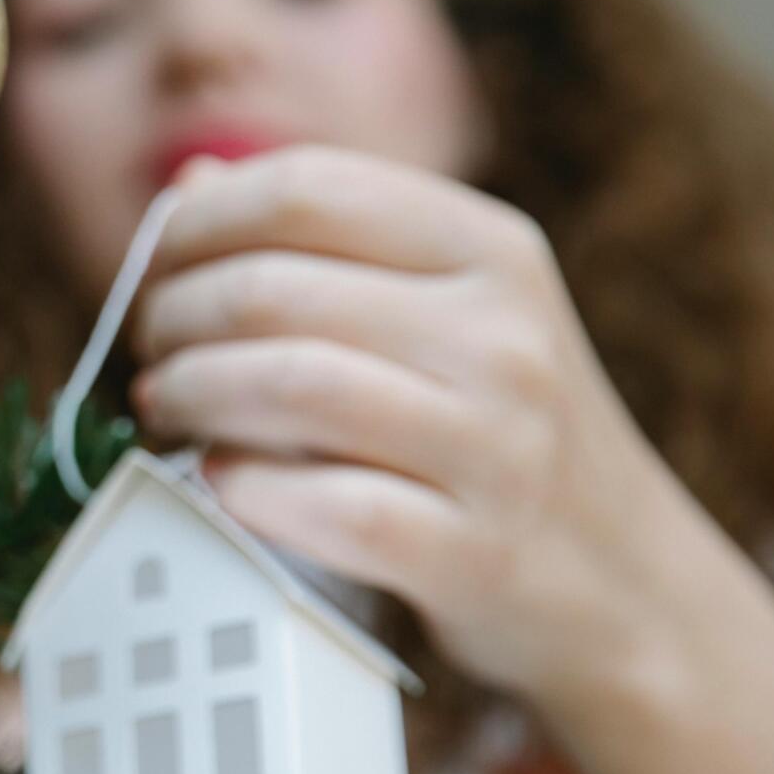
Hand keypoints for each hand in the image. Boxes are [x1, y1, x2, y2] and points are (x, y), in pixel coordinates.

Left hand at [126, 146, 724, 710]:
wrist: (625, 588)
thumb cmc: (496, 434)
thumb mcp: (447, 313)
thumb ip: (327, 243)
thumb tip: (193, 185)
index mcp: (491, 248)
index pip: (305, 187)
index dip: (195, 224)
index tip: (154, 267)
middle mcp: (503, 335)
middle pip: (271, 290)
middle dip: (171, 318)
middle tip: (148, 351)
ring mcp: (497, 447)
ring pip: (287, 387)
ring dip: (186, 396)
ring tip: (161, 408)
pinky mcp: (474, 554)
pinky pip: (324, 506)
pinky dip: (243, 490)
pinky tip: (217, 482)